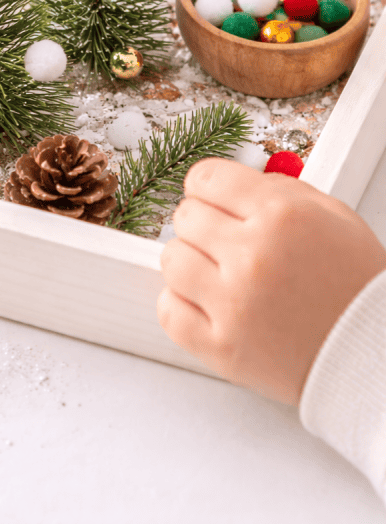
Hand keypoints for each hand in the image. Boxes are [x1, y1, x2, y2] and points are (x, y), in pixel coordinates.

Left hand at [157, 157, 385, 406]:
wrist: (375, 355)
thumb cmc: (357, 287)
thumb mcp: (333, 217)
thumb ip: (280, 190)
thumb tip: (232, 184)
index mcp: (282, 214)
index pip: (205, 178)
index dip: (206, 187)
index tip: (212, 199)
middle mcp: (253, 255)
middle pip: (185, 217)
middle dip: (202, 224)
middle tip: (222, 241)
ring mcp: (234, 303)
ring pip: (172, 260)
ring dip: (189, 262)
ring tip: (216, 273)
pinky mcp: (223, 347)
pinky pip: (168, 312)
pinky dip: (180, 305)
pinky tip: (206, 303)